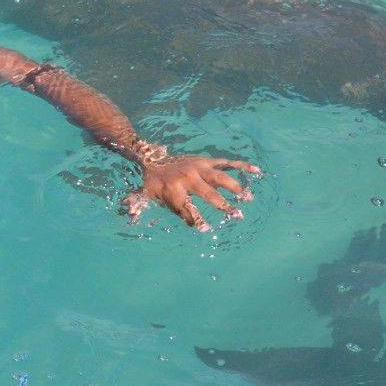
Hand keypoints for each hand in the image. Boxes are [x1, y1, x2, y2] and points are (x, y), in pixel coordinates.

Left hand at [123, 151, 260, 230]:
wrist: (153, 157)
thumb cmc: (152, 183)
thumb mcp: (143, 195)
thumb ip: (137, 205)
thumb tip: (128, 213)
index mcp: (173, 190)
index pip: (186, 208)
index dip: (194, 219)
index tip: (205, 229)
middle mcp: (188, 179)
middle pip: (208, 194)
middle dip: (223, 205)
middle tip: (237, 216)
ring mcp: (199, 168)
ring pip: (220, 177)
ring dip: (235, 187)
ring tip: (248, 197)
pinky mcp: (206, 161)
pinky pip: (226, 162)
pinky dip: (241, 165)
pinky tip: (257, 170)